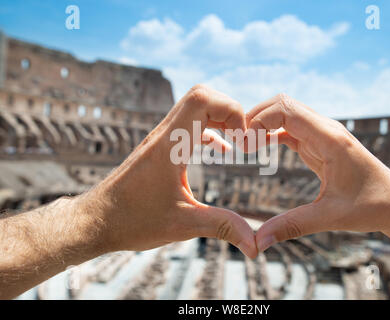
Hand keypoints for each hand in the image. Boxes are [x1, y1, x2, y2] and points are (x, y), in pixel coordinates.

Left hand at [78, 85, 256, 257]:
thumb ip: (223, 227)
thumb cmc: (133, 221)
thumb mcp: (183, 225)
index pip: (201, 100)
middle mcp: (164, 135)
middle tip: (243, 139)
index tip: (243, 141)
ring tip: (238, 142)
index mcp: (170, 147)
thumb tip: (256, 246)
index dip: (231, 110)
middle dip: (229, 110)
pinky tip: (222, 150)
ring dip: (220, 118)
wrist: (96, 221)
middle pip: (201, 95)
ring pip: (194, 107)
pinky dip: (210, 130)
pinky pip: (189, 125)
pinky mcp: (159, 147)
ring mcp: (160, 139)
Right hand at [247, 94, 389, 251]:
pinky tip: (259, 148)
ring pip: (285, 113)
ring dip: (262, 124)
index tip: (244, 145)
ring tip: (245, 146)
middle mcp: (326, 129)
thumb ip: (292, 226)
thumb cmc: (371, 206)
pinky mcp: (320, 144)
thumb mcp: (330, 217)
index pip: (287, 109)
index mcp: (330, 139)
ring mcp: (323, 134)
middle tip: (239, 144)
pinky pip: (290, 128)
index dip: (259, 120)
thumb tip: (257, 241)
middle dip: (256, 117)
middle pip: (283, 104)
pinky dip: (271, 133)